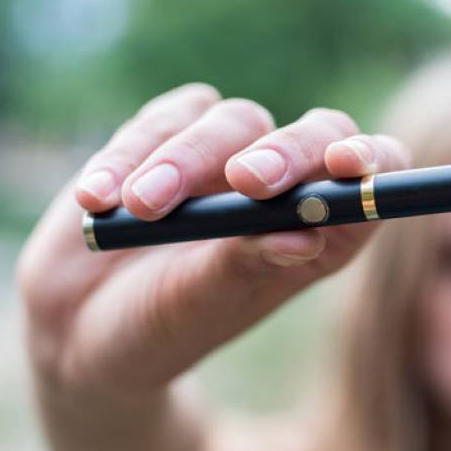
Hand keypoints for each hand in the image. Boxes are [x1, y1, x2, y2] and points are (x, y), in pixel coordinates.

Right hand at [17, 83, 412, 398]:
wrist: (79, 329)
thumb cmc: (160, 329)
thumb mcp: (202, 304)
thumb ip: (245, 263)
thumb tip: (305, 233)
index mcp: (318, 233)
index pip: (371, 178)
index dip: (370, 162)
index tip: (345, 167)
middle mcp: (281, 189)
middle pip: (313, 134)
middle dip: (283, 152)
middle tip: (246, 181)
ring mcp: (223, 157)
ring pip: (231, 121)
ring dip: (183, 160)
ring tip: (141, 208)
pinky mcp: (164, 138)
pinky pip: (161, 121)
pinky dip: (129, 154)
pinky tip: (98, 198)